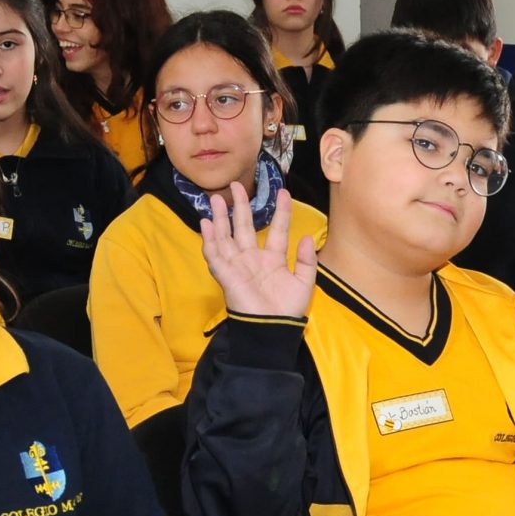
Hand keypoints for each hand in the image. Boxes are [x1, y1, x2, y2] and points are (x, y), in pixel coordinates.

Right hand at [199, 187, 315, 317]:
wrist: (272, 330)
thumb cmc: (287, 310)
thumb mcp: (304, 283)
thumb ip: (307, 261)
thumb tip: (308, 238)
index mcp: (273, 259)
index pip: (277, 229)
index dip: (281, 211)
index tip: (284, 192)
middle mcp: (253, 259)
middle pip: (244, 227)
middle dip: (240, 206)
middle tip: (236, 186)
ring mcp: (238, 265)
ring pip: (226, 236)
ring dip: (221, 218)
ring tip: (217, 199)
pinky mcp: (226, 275)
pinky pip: (215, 254)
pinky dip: (209, 239)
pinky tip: (206, 223)